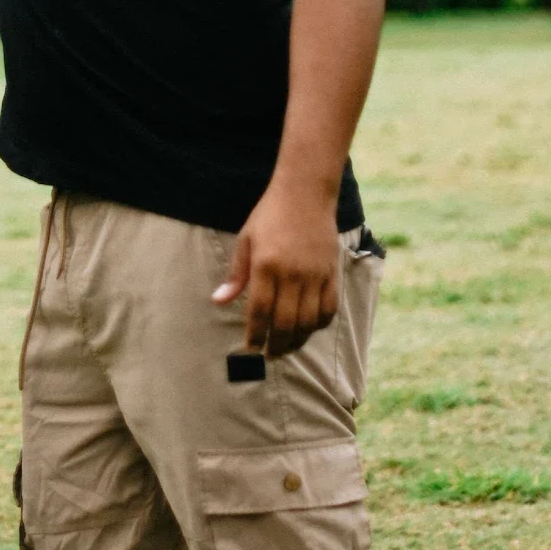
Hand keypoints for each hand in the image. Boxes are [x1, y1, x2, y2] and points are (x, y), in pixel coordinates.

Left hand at [212, 181, 341, 356]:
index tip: (250, 347)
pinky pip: (329, 308)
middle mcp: (292, 273)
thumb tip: (219, 301)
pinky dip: (319, 324)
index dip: (255, 334)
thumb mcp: (245, 240)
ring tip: (287, 348)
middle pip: (286, 322)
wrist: (305, 194)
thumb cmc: (269, 215)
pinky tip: (308, 329)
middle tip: (269, 356)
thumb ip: (236, 275)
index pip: (260, 310)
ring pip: (308, 320)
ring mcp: (315, 274)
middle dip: (276, 345)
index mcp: (266, 265)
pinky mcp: (332, 273)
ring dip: (297, 340)